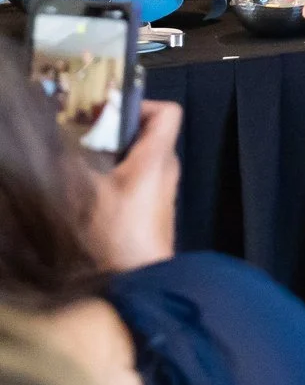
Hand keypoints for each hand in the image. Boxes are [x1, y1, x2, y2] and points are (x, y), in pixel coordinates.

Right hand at [86, 100, 179, 270]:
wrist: (139, 280)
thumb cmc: (117, 235)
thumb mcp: (84, 195)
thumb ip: (70, 164)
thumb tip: (56, 143)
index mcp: (157, 159)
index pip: (168, 112)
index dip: (140, 104)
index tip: (106, 113)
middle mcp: (166, 169)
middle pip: (148, 132)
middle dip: (115, 129)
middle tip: (83, 134)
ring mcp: (162, 189)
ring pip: (140, 155)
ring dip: (112, 152)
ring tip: (82, 159)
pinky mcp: (153, 206)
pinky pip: (138, 176)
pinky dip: (117, 172)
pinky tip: (91, 186)